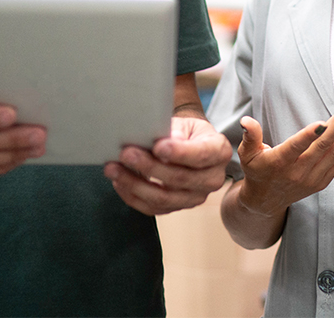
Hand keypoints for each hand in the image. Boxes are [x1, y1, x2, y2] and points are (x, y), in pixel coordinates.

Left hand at [104, 115, 231, 215]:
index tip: (157, 146)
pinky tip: (119, 181)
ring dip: (134, 184)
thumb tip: (162, 140)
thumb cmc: (188, 132)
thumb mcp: (187, 124)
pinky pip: (152, 209)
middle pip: (179, 179)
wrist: (190, 145)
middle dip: (149, 166)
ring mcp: (195, 198)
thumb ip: (176, 131)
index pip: (200, 155)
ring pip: (163, 198)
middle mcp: (212, 179)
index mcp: (219, 152)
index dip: (179, 153)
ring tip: (113, 168)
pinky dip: (132, 196)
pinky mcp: (178, 208)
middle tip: (126, 153)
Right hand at [236, 98, 333, 218]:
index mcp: (278, 163)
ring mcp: (312, 179)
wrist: (265, 200)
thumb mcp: (247, 153)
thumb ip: (250, 135)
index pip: (295, 148)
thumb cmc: (257, 170)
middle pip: (322, 147)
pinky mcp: (322, 182)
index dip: (309, 136)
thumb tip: (246, 120)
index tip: (323, 122)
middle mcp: (297, 173)